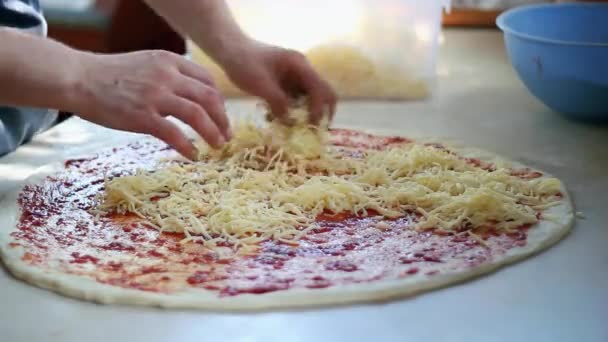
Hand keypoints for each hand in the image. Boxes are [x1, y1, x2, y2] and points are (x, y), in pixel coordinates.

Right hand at [71, 50, 230, 157]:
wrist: (78, 78)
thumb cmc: (110, 75)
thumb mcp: (145, 64)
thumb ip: (168, 74)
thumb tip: (190, 94)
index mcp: (169, 61)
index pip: (207, 80)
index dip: (219, 99)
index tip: (221, 114)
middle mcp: (166, 75)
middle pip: (209, 98)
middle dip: (223, 118)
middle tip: (227, 135)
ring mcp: (155, 95)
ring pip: (197, 115)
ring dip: (212, 133)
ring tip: (217, 146)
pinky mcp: (142, 116)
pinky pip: (174, 134)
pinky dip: (188, 146)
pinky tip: (193, 155)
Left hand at [221, 41, 336, 124]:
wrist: (230, 50)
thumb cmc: (244, 62)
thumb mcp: (260, 84)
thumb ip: (277, 101)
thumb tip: (290, 121)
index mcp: (300, 65)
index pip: (320, 89)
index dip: (319, 109)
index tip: (311, 126)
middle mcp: (302, 71)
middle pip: (322, 94)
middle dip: (320, 113)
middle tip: (312, 131)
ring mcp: (294, 78)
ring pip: (309, 100)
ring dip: (303, 114)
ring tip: (290, 128)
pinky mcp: (285, 85)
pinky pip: (294, 101)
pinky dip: (290, 112)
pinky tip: (275, 118)